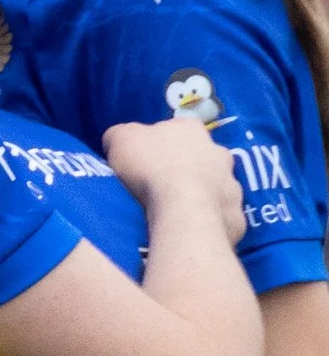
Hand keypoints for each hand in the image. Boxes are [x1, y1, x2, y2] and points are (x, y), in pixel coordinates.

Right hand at [105, 115, 244, 244]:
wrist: (184, 209)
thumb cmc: (151, 168)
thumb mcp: (120, 139)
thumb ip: (120, 135)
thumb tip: (119, 139)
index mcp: (190, 128)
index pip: (176, 129)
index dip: (159, 143)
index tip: (144, 160)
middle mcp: (218, 151)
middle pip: (199, 157)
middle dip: (184, 168)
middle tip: (161, 186)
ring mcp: (232, 182)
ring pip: (214, 186)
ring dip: (199, 194)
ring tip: (174, 211)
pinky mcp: (236, 212)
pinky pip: (220, 214)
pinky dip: (207, 219)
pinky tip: (189, 227)